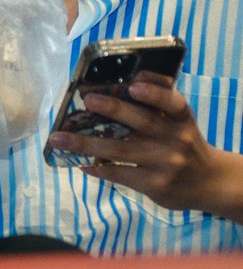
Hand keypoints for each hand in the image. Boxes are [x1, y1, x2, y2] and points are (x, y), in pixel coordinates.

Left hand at [50, 73, 242, 215]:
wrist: (210, 183)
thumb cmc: (184, 144)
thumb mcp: (179, 122)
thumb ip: (158, 105)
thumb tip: (126, 83)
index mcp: (181, 120)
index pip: (173, 103)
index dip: (155, 93)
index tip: (133, 85)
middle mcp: (176, 139)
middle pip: (143, 122)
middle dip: (113, 109)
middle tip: (87, 99)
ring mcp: (166, 164)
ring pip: (121, 150)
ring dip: (85, 143)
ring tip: (58, 138)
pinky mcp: (156, 185)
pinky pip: (121, 174)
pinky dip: (98, 168)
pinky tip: (80, 163)